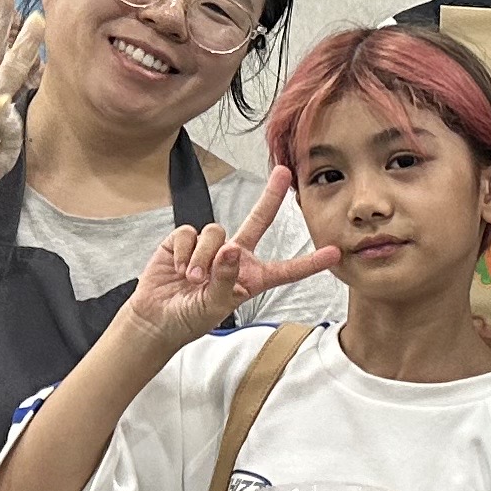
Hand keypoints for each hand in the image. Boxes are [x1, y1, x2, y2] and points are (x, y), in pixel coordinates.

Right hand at [121, 168, 336, 351]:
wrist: (156, 318)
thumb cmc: (190, 317)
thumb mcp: (215, 306)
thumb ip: (226, 280)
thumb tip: (231, 249)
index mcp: (251, 278)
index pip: (286, 269)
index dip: (309, 262)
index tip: (334, 253)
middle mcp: (235, 257)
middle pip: (258, 220)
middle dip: (270, 196)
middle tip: (283, 173)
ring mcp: (210, 247)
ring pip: (217, 231)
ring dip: (204, 257)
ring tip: (192, 278)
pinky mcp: (184, 240)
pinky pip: (190, 233)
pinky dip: (184, 252)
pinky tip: (177, 269)